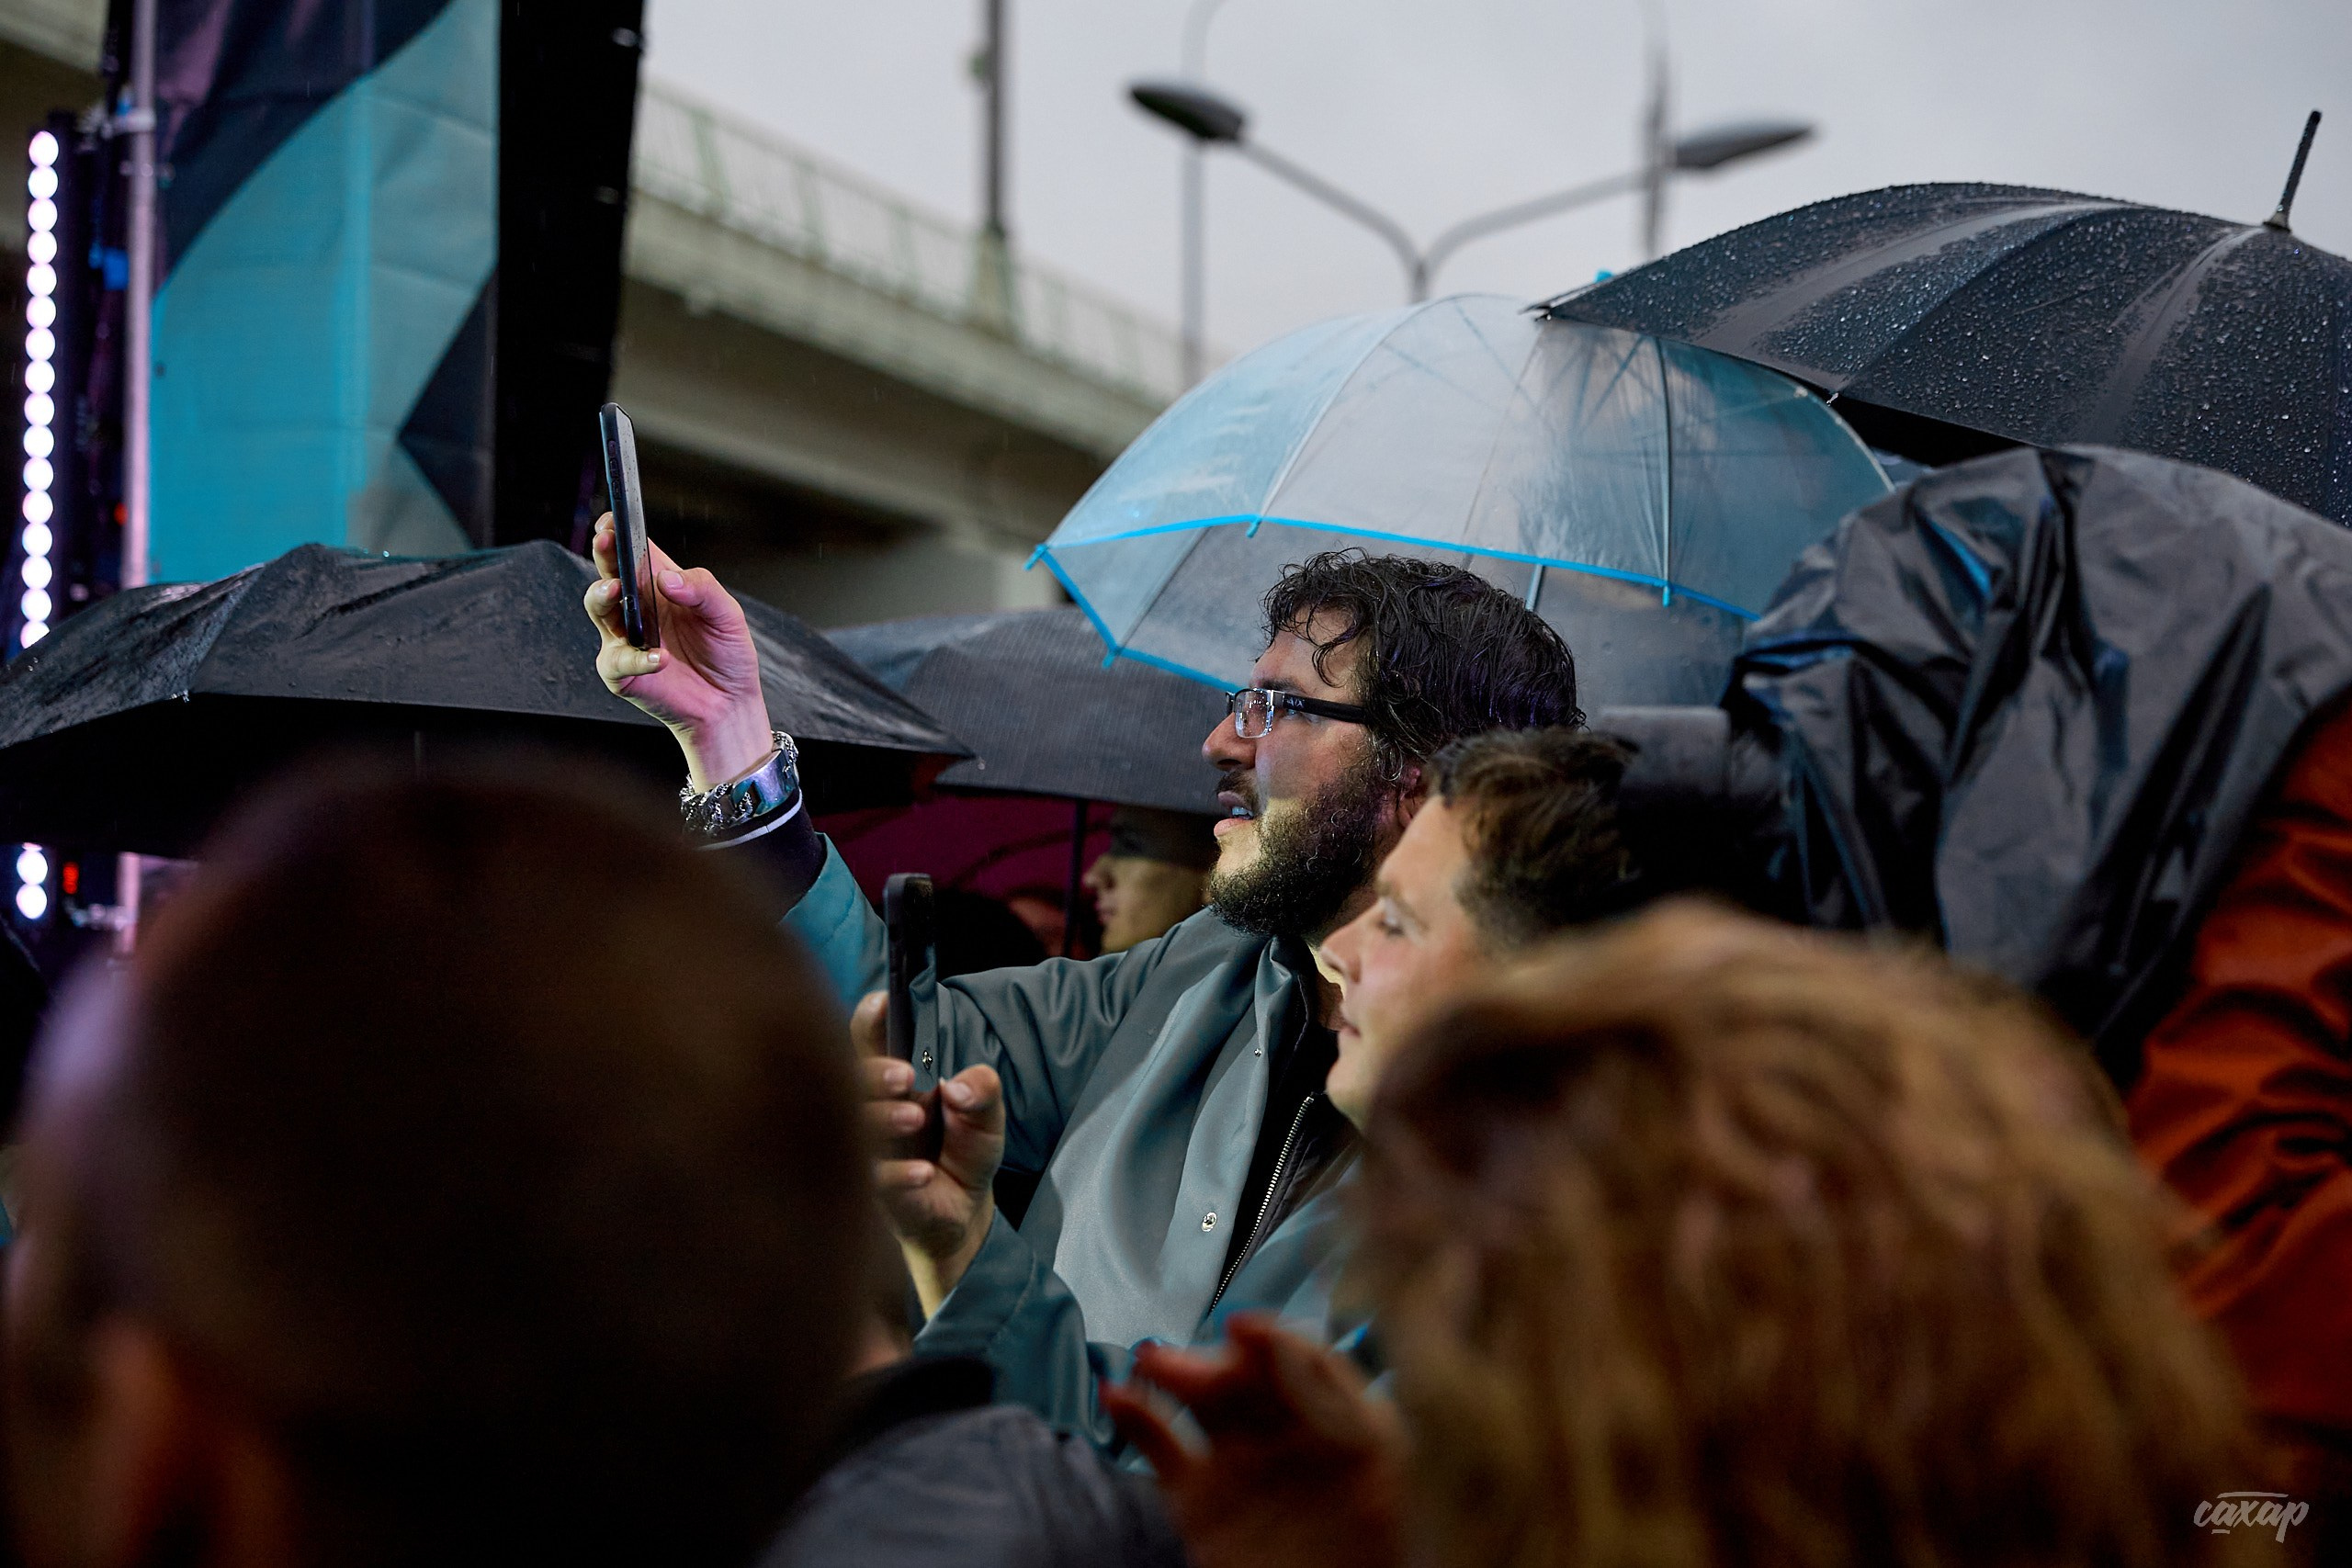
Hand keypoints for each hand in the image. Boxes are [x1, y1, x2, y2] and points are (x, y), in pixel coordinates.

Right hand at [583, 513, 773, 789]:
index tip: (614, 518)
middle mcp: (636, 607)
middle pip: (608, 571)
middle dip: (603, 553)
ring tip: (617, 589)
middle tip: (606, 540)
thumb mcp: (727, 615)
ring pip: (598, 608)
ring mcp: (624, 637)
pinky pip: (618, 659)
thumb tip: (667, 579)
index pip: (632, 550)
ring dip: (603, 595)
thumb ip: (702, 590)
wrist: (729, 704)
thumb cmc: (726, 654)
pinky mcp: (621, 672)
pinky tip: (660, 658)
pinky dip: (638, 658)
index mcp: (659, 585)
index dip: (618, 531)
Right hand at [852, 991, 1004, 1314]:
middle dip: (872, 1072)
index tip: (883, 1002)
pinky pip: (869, 1182)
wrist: (957, 1218)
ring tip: (915, 1118)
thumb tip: (964, 1085)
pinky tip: (923, 1173)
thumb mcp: (986, 1119)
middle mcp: (867, 1111)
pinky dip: (895, 1175)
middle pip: (846, 1080)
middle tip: (906, 1075)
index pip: (867, 1041)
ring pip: (849, 1129)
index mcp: (889, 1082)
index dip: (870, 1019)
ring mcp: (861, 1152)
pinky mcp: (867, 1195)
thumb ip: (984, 1093)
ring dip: (879, 1118)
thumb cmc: (960, 1153)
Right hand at [1102, 1315, 1405, 1567]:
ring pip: (1202, 1403)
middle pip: (1244, 1378)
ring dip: (1171, 1374)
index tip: (1242, 1329)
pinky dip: (1138, 1419)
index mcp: (1338, 1420)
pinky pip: (1164, 1449)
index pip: (1299, 1362)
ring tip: (1147, 1363)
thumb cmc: (1366, 1552)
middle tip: (1184, 1359)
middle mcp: (1288, 1436)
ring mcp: (1241, 1466)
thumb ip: (1339, 1405)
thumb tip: (1293, 1356)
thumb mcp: (1376, 1462)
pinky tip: (1117, 1396)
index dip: (1270, 1341)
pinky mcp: (1200, 1501)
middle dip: (1212, 1360)